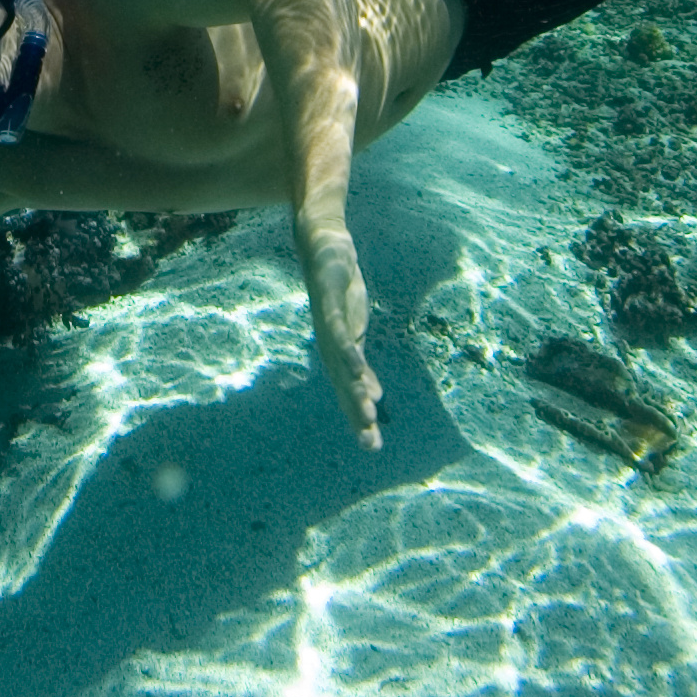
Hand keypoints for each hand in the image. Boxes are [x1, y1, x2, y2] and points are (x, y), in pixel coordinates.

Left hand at [297, 217, 382, 450]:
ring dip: (354, 388)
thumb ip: (360, 365)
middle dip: (357, 415)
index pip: (348, 394)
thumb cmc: (339, 295)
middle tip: (371, 443)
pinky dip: (347, 350)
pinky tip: (357, 365)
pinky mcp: (330, 302)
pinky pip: (339, 330)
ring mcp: (328, 325)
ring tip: (369, 411)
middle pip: (343, 386)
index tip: (372, 446)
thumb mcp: (354, 333)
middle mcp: (328, 346)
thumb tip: (372, 397)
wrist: (323, 250)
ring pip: (341, 363)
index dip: (358, 421)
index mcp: (336, 355)